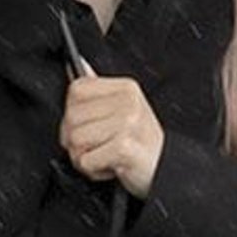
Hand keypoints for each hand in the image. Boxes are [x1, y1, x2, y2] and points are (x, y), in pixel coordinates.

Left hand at [60, 65, 163, 198]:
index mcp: (126, 88)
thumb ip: (100, 90)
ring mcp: (128, 123)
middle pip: (71, 117)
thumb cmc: (140, 142)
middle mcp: (128, 102)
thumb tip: (80, 66)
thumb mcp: (124, 110)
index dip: (74, 112)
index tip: (90, 125)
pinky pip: (86, 160)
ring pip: (75, 140)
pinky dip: (94, 170)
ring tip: (105, 155)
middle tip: (99, 145)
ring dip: (84, 156)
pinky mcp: (124, 147)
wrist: (164, 168)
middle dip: (76, 139)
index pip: (76, 90)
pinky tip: (111, 165)